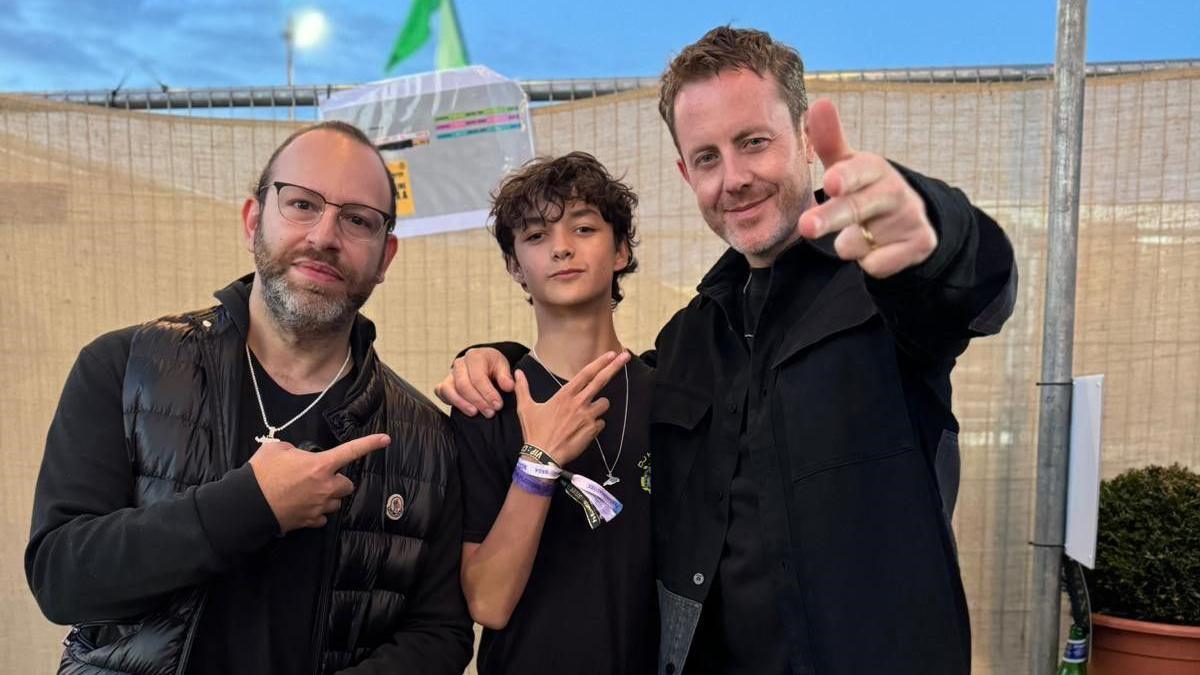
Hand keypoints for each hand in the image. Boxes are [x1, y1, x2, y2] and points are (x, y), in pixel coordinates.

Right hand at [248, 434, 389, 532]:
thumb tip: (293, 454)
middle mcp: (325, 487)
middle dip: (339, 481)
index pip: (351, 451)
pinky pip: (322, 518)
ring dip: (329, 497)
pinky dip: (318, 513)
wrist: (248, 504)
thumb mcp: (275, 449)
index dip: (370, 444)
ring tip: (311, 493)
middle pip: (347, 485)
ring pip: (336, 503)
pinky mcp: (309, 522)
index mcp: (320, 466)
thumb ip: (291, 449)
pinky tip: (305, 507)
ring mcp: (319, 507)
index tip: (386, 439)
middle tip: (322, 477)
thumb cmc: (261, 473)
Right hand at [434, 348, 514, 417]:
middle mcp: (460, 363)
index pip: (478, 378)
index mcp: (475, 356)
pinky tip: (466, 410)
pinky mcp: (444, 384)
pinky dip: (452, 402)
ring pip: (450, 390)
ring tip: (476, 413)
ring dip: (463, 404)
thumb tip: (508, 387)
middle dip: (477, 401)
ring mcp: (450, 374)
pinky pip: (442, 393)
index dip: (488, 393)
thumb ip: (505, 377)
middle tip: (490, 413)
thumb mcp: (503, 367)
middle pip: (464, 385)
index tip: (498, 405)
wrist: (483, 364)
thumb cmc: (493, 366)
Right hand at [514, 351, 629, 465]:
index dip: (600, 362)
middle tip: (626, 355)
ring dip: (599, 406)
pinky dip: (594, 424)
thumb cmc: (534, 432)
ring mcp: (587, 417)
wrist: (543, 457)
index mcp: (564, 395)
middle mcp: (579, 403)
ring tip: (584, 415)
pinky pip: (600, 423)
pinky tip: (582, 430)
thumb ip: (522, 388)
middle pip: (601, 381)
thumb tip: (517, 373)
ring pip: (604, 404)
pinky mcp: (592, 431)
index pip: (586, 373)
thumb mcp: (525, 408)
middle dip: (615, 366)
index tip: (611, 353)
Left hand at [798, 98, 937, 278]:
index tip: (830, 182)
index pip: (859, 170)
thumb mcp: (848, 165)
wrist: (910, 219)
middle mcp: (894, 191)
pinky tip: (878, 250)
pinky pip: (878, 264)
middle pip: (856, 208)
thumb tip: (820, 103)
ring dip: (850, 245)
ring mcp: (909, 218)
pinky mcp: (919, 244)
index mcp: (873, 168)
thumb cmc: (865, 188)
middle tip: (806, 226)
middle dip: (831, 217)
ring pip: (862, 242)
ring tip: (860, 234)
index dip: (846, 177)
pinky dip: (870, 262)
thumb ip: (830, 140)